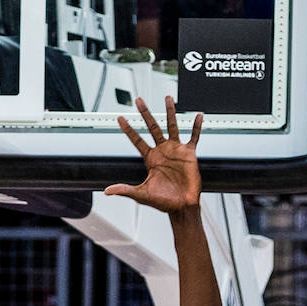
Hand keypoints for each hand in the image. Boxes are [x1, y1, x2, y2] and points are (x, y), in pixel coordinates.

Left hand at [104, 96, 203, 212]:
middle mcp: (162, 151)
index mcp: (150, 158)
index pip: (136, 140)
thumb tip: (108, 191)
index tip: (120, 118)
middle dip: (145, 113)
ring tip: (167, 98)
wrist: (182, 207)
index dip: (128, 129)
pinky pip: (193, 137)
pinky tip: (198, 116)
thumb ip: (125, 190)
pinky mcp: (189, 154)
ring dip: (170, 112)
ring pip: (172, 126)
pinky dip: (196, 126)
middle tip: (138, 100)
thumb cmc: (163, 202)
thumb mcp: (142, 195)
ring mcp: (176, 150)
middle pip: (152, 127)